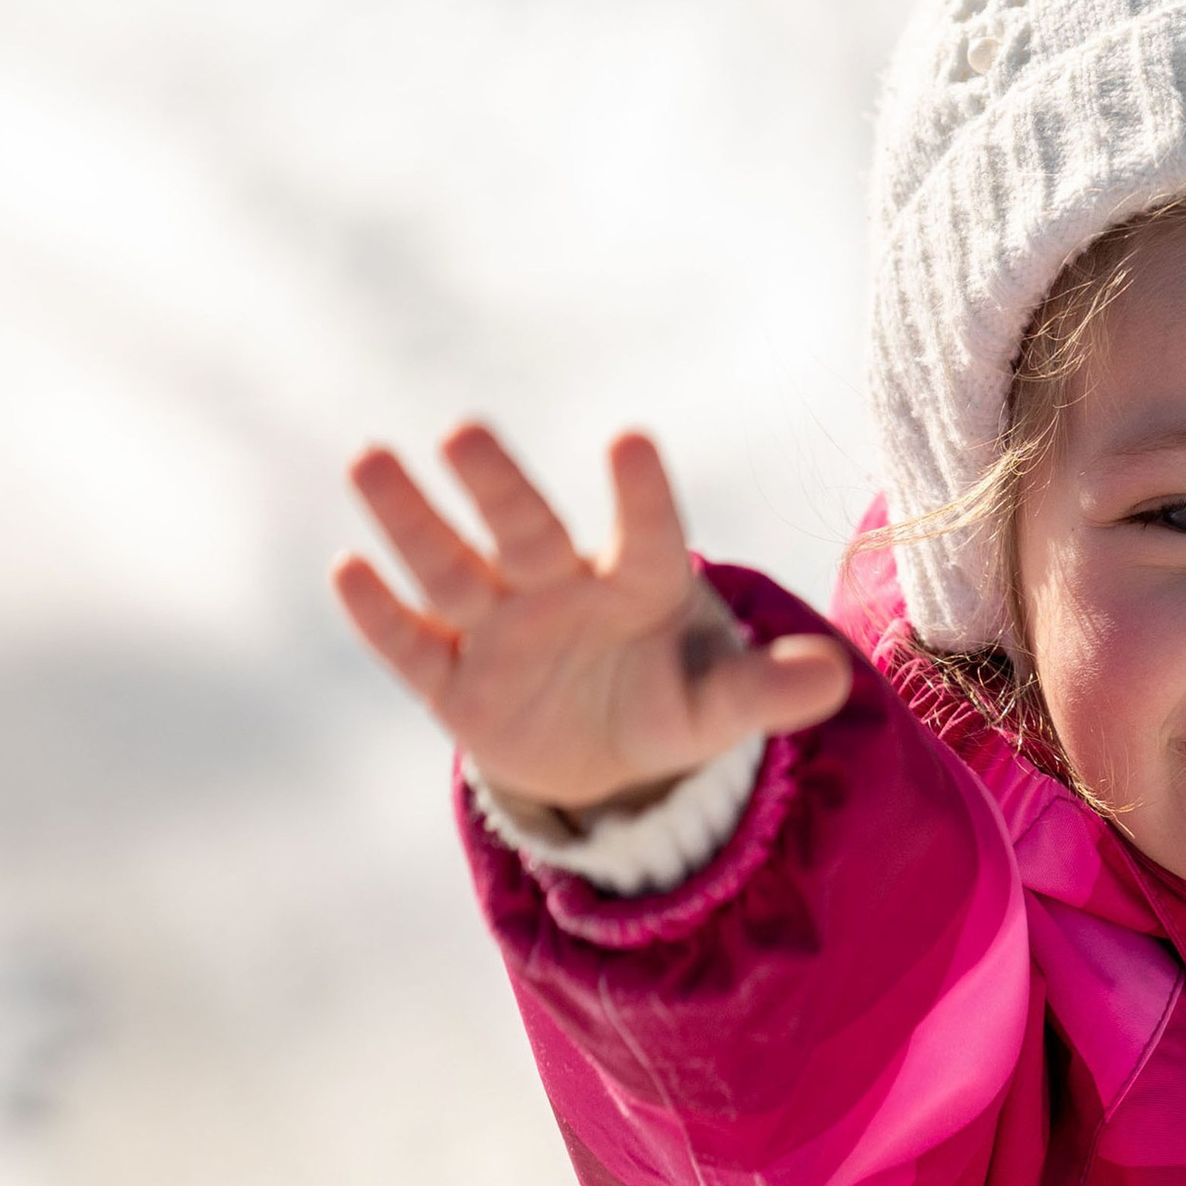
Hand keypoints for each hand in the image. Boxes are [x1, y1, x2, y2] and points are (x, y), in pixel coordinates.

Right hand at [333, 423, 850, 814]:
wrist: (598, 753)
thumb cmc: (665, 704)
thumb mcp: (718, 708)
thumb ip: (767, 689)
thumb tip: (837, 679)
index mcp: (637, 585)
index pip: (647, 536)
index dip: (641, 496)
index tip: (629, 441)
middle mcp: (558, 588)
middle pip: (526, 532)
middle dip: (497, 487)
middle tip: (465, 431)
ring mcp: (497, 629)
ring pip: (451, 570)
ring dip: (412, 521)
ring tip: (370, 459)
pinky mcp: (451, 681)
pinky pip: (412, 646)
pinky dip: (380, 615)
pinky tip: (348, 569)